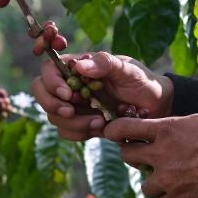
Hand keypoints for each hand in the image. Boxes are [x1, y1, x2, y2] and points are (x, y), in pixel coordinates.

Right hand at [31, 51, 172, 141]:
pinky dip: (79, 133)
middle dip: (53, 105)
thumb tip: (79, 67)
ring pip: (54, 116)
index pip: (48, 70)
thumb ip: (105, 64)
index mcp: (78, 67)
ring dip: (73, 123)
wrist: (156, 106)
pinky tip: (100, 128)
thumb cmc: (142, 81)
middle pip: (41, 93)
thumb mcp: (127, 69)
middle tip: (72, 112)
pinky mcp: (81, 123)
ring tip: (100, 122)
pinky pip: (66, 132)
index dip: (51, 83)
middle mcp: (71, 85)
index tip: (69, 94)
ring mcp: (75, 106)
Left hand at [102, 114, 197, 197]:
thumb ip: (175, 125)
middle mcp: (161, 154)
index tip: (112, 133)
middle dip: (133, 156)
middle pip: (127, 156)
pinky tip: (179, 192)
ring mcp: (167, 179)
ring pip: (143, 184)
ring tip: (171, 178)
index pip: (124, 128)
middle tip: (145, 157)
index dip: (114, 130)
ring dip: (153, 182)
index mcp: (166, 130)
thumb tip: (162, 129)